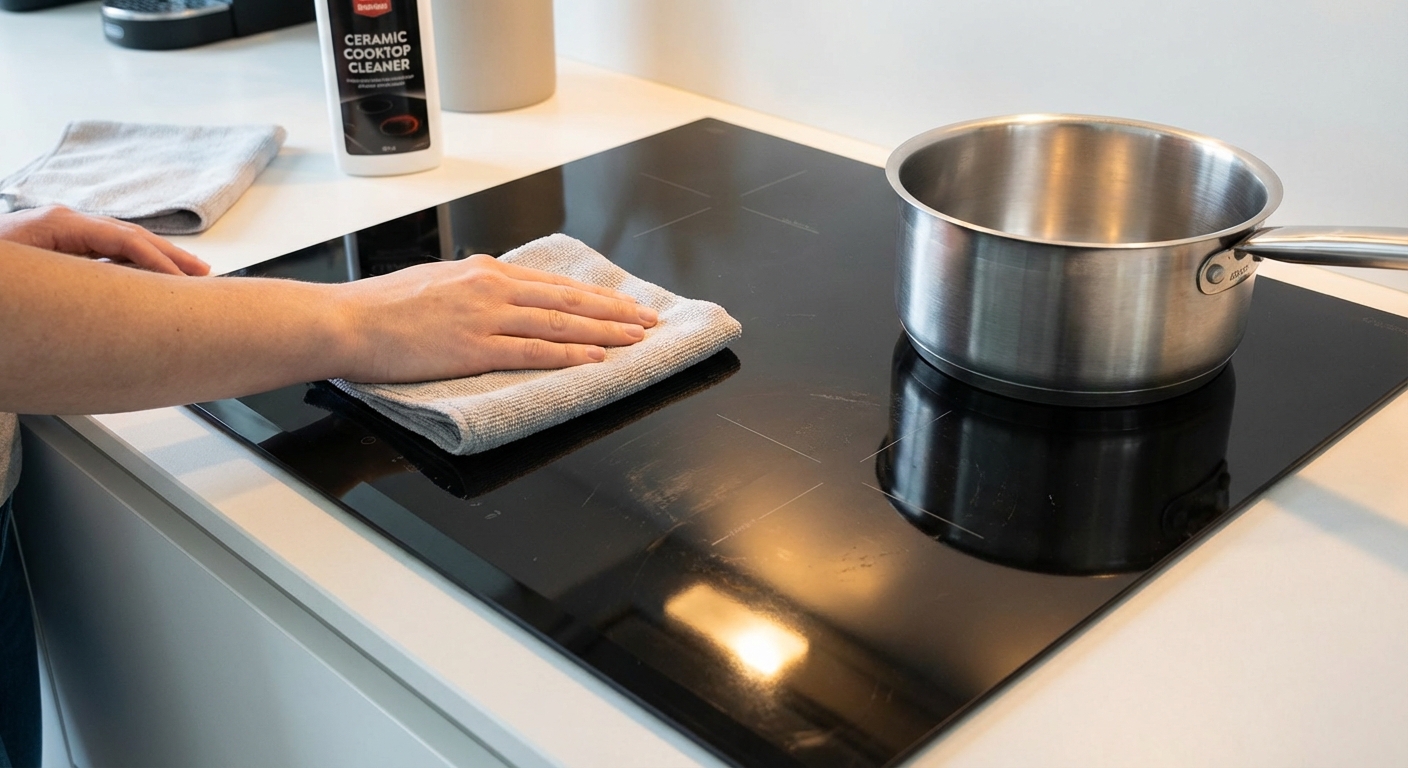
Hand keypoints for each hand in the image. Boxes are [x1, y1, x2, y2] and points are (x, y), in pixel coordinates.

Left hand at [0, 204, 209, 275]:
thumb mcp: (32, 272)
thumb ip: (79, 276)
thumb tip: (122, 282)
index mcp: (58, 224)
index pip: (125, 240)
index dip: (159, 263)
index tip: (183, 285)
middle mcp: (62, 223)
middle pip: (130, 237)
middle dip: (170, 257)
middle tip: (202, 276)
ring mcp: (60, 233)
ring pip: (121, 243)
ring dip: (156, 260)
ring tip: (188, 275)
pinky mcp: (56, 245)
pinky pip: (105, 252)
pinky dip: (134, 264)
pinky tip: (148, 278)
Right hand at [337, 253, 658, 382]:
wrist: (347, 320)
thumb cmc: (383, 307)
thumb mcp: (437, 282)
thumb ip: (474, 289)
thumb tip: (501, 298)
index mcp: (484, 271)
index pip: (554, 285)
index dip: (594, 296)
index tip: (623, 304)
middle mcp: (492, 287)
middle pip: (568, 300)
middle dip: (614, 311)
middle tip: (648, 320)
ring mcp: (485, 317)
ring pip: (560, 323)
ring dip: (604, 332)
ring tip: (636, 339)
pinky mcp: (475, 347)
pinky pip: (534, 351)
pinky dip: (570, 354)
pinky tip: (596, 358)